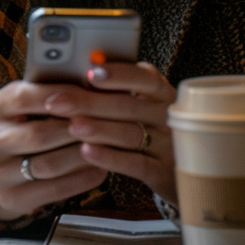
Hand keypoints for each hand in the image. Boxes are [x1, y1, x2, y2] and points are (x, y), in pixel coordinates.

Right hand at [0, 79, 108, 220]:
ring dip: (82, 155)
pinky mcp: (10, 199)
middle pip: (39, 135)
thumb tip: (88, 82)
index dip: (61, 96)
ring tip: (106, 146)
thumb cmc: (16, 124)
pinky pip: (52, 191)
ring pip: (49, 165)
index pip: (26, 99)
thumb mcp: (21, 103)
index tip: (90, 94)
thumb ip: (46, 92)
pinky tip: (99, 169)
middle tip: (106, 123)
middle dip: (76, 129)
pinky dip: (80, 180)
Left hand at [43, 61, 177, 205]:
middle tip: (57, 102)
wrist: (186, 172)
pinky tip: (87, 152)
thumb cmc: (149, 129)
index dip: (117, 74)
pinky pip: (136, 164)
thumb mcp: (142, 105)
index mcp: (161, 93)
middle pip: (129, 106)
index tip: (90, 72)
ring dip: (98, 129)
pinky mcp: (164, 174)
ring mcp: (169, 145)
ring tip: (71, 126)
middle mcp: (168, 116)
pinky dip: (110, 157)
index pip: (144, 77)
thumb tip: (82, 71)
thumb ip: (116, 91)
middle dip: (89, 102)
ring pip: (131, 134)